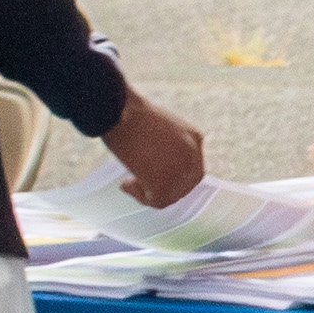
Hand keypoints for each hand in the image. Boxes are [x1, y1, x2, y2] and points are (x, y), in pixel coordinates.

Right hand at [103, 91, 207, 210]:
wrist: (119, 110)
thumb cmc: (127, 112)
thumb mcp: (155, 127)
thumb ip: (164, 145)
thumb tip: (152, 164)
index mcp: (194, 137)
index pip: (192, 166)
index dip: (174, 176)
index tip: (152, 176)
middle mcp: (193, 155)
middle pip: (187, 184)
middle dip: (165, 188)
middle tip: (140, 184)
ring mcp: (182, 170)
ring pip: (172, 195)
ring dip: (150, 193)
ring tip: (129, 182)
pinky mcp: (166, 183)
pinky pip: (158, 202)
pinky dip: (140, 197)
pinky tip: (125, 183)